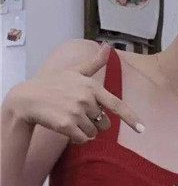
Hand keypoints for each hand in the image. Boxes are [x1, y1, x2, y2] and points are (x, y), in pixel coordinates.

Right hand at [10, 43, 144, 143]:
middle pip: (105, 124)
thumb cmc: (54, 83)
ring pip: (93, 133)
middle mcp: (86, 99)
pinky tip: (66, 126)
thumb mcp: (75, 71)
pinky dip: (77, 137)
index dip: (131, 118)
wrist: (27, 98)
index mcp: (92, 86)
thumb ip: (95, 62)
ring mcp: (76, 112)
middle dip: (96, 122)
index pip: (117, 105)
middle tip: (80, 113)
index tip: (142, 130)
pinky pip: (82, 139)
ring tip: (70, 117)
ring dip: (85, 130)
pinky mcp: (66, 125)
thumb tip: (108, 46)